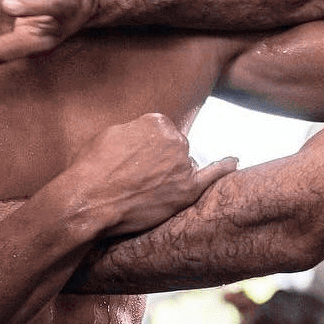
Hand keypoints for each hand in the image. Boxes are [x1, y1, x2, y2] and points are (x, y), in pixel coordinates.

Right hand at [66, 113, 236, 235]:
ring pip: (184, 167)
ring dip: (171, 176)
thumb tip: (144, 137)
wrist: (88, 201)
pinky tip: (234, 163)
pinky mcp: (187, 190)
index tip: (131, 162)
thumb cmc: (91, 169)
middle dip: (159, 162)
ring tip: (143, 192)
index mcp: (157, 121)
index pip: (161, 133)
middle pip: (175, 150)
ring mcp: (183, 164)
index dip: (145, 150)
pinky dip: (224, 168)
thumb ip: (135, 131)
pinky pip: (212, 175)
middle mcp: (175, 138)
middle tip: (134, 180)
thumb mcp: (110, 135)